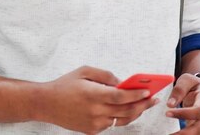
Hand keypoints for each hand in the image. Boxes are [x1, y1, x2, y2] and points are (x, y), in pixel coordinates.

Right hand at [37, 65, 160, 133]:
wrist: (46, 103)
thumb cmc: (65, 85)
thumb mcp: (84, 71)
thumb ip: (105, 75)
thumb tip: (122, 82)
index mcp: (93, 94)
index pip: (121, 96)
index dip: (137, 95)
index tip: (148, 91)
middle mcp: (95, 111)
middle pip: (125, 110)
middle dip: (142, 104)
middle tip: (153, 99)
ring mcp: (94, 123)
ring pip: (121, 120)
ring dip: (135, 112)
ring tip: (144, 105)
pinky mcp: (91, 131)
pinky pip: (111, 124)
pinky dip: (119, 116)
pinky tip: (125, 109)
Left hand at [165, 73, 199, 133]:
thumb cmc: (194, 84)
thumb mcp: (186, 80)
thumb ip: (179, 90)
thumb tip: (170, 104)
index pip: (197, 110)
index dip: (183, 114)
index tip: (167, 113)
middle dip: (185, 132)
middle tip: (168, 134)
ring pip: (199, 134)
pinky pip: (195, 134)